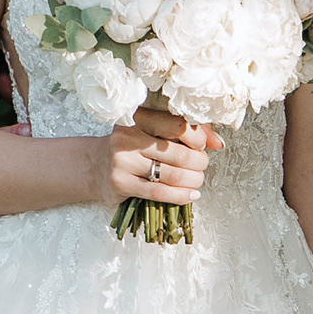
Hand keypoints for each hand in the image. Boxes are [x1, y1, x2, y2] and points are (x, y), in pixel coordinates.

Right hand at [103, 108, 218, 206]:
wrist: (93, 166)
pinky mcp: (120, 183)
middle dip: (199, 163)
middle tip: (202, 167)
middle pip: (179, 153)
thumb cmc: (132, 147)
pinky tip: (190, 195)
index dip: (198, 138)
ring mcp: (122, 160)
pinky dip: (180, 196)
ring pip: (171, 174)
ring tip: (197, 181)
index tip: (201, 146)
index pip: (178, 125)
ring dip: (193, 181)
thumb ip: (187, 132)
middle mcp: (128, 136)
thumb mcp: (153, 132)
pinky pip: (159, 193)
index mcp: (139, 117)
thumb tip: (218, 143)